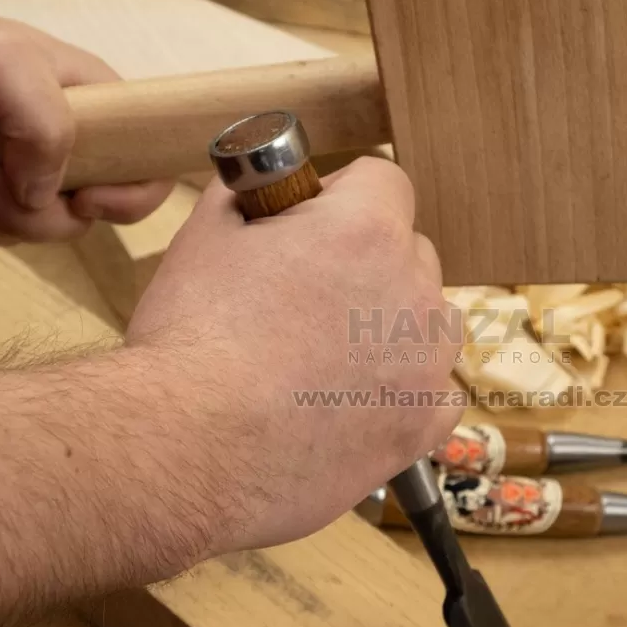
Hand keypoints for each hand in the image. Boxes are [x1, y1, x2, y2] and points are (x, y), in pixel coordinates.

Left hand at [0, 10, 172, 245]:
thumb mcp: (3, 60)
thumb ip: (46, 119)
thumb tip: (48, 193)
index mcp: (93, 106)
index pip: (150, 161)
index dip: (135, 192)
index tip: (90, 198)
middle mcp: (67, 146)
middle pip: (96, 212)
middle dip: (45, 212)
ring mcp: (27, 177)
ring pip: (43, 231)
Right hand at [127, 158, 463, 552]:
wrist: (190, 445)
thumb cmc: (192, 339)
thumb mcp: (205, 237)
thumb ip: (249, 198)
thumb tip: (261, 190)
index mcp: (366, 230)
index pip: (383, 181)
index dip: (342, 196)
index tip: (311, 223)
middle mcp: (413, 290)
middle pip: (410, 251)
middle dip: (368, 262)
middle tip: (310, 297)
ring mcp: (426, 363)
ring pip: (431, 322)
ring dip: (397, 325)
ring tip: (334, 355)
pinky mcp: (421, 425)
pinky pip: (436, 393)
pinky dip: (407, 393)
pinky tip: (360, 402)